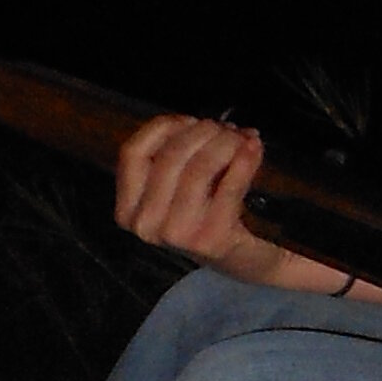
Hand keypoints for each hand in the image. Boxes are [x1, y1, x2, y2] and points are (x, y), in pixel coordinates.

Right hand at [115, 114, 338, 290]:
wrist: (241, 260)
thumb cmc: (206, 216)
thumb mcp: (177, 188)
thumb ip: (178, 154)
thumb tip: (206, 123)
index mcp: (128, 210)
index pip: (133, 153)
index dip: (163, 128)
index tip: (190, 119)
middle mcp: (145, 224)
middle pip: (170, 156)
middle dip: (202, 132)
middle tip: (226, 128)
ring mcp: (177, 234)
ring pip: (199, 167)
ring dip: (225, 143)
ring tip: (242, 138)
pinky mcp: (212, 238)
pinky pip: (230, 185)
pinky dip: (245, 160)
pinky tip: (254, 147)